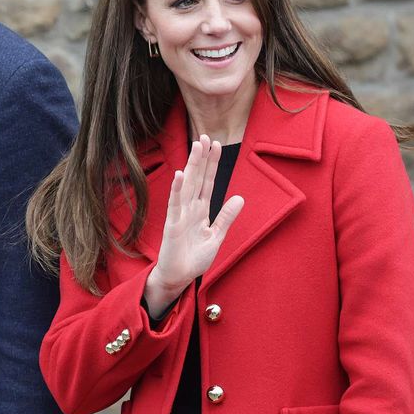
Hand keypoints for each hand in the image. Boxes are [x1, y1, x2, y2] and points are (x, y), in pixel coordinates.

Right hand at [144, 135, 243, 317]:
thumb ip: (226, 217)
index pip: (208, 182)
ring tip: (196, 147)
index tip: (216, 145)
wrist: (178, 277)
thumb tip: (240, 197)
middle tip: (204, 136)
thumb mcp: (216, 237)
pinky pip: (175, 204)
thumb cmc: (194, 258)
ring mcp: (180, 214)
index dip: (212, 164)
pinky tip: (181, 175)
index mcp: (201, 210)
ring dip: (192, 166)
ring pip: (188, 185)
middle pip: (198, 178)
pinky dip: (178, 190)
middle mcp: (190, 208)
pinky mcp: (173, 225)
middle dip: (202, 158)